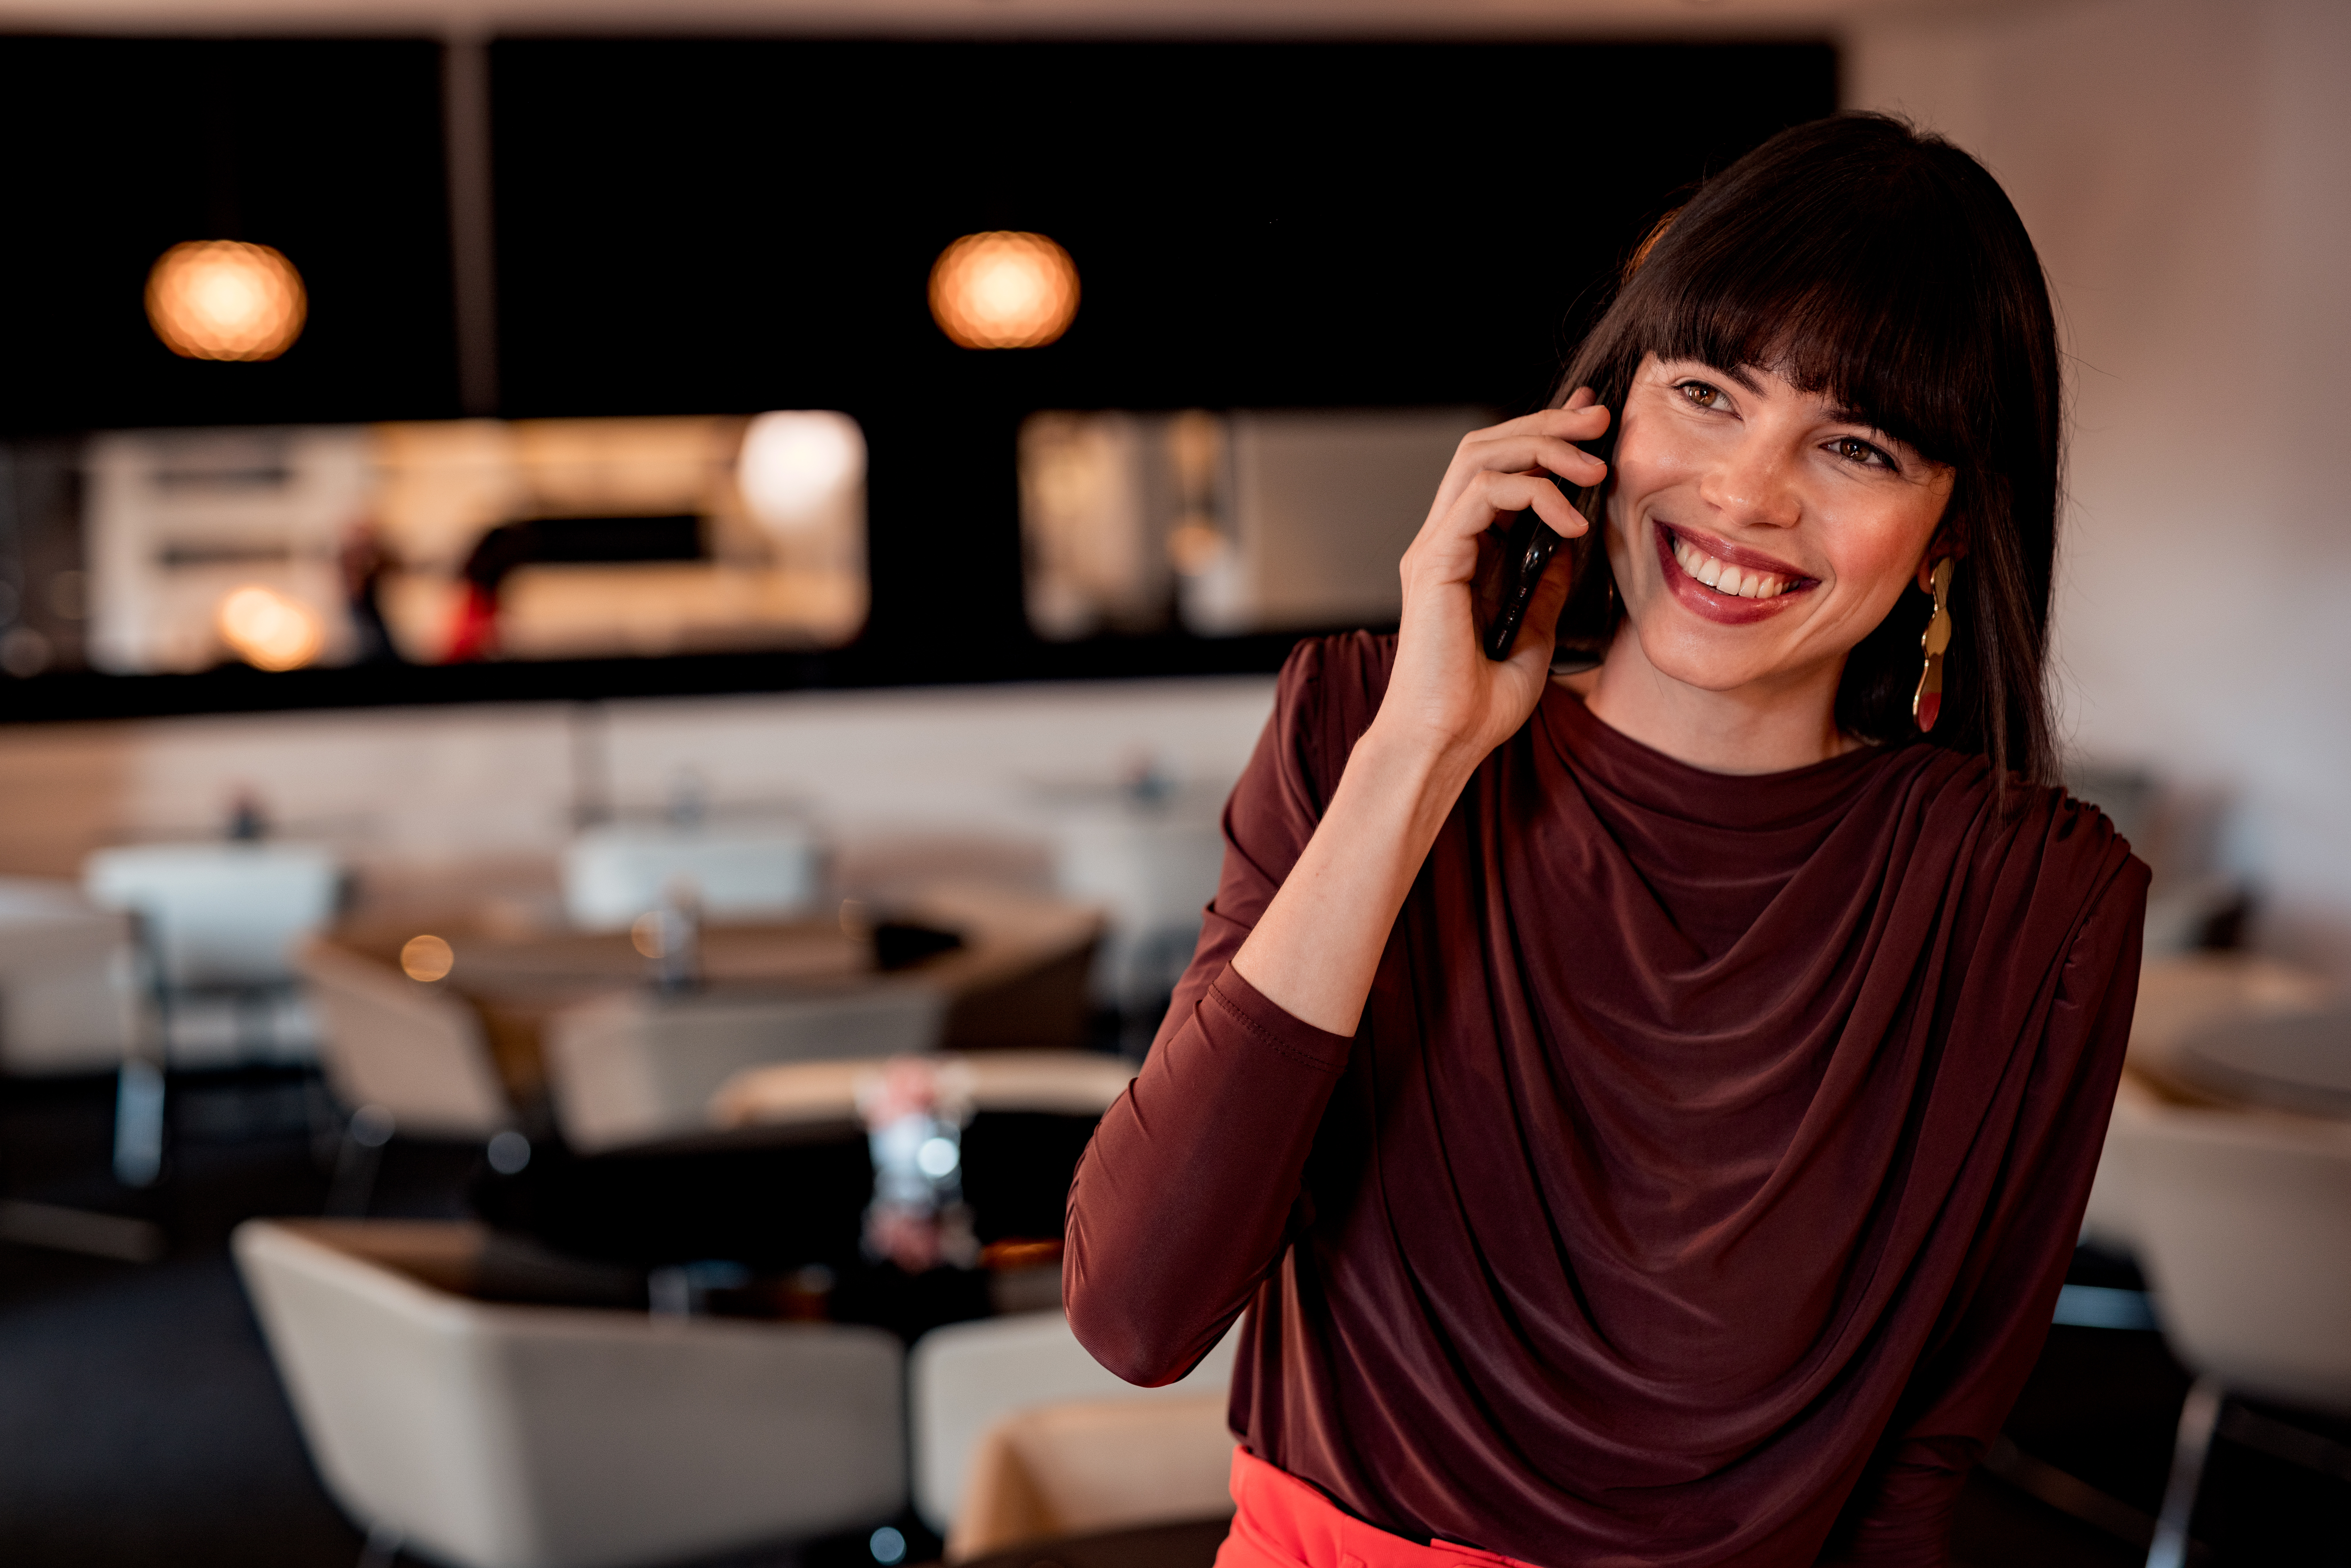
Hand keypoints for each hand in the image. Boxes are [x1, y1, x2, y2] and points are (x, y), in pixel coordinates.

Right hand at [1372, 390, 1611, 773]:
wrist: (1444, 741)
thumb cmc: (1478, 703)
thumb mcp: (1533, 633)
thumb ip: (1544, 586)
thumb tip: (1569, 545)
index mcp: (1463, 553)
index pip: (1499, 470)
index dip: (1543, 436)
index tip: (1591, 425)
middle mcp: (1443, 541)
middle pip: (1487, 447)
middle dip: (1547, 423)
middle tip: (1599, 417)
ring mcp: (1434, 548)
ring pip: (1480, 456)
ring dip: (1543, 447)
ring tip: (1594, 464)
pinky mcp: (1433, 561)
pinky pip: (1482, 496)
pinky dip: (1533, 494)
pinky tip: (1571, 523)